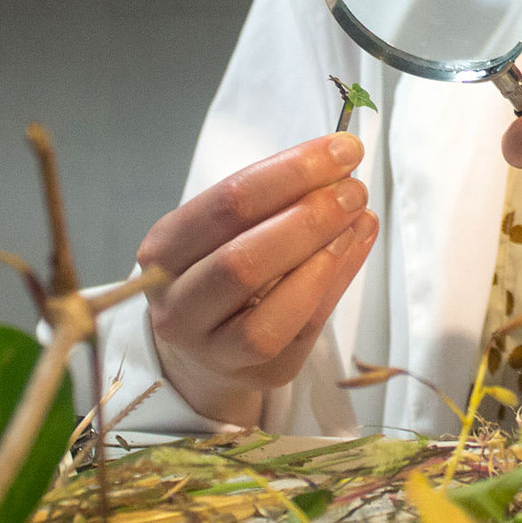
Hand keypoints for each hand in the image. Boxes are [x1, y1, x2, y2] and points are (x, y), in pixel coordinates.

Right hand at [138, 134, 378, 420]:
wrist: (202, 343)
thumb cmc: (219, 264)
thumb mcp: (226, 226)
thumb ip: (273, 198)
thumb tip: (338, 164)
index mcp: (162, 251)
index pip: (226, 204)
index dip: (289, 173)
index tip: (340, 149)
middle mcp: (177, 305)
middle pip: (242, 262)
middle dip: (309, 217)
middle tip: (354, 189)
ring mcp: (212, 349)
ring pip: (268, 312)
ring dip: (323, 257)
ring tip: (359, 217)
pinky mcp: (256, 373)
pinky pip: (300, 331)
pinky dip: (334, 284)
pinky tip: (355, 247)